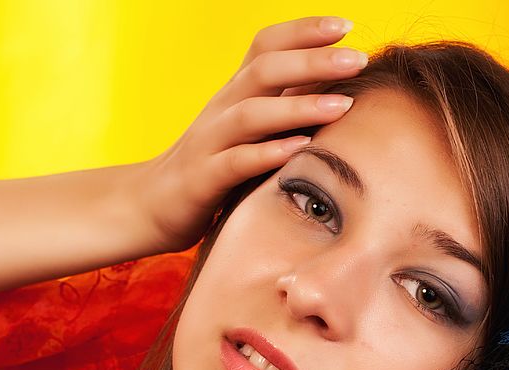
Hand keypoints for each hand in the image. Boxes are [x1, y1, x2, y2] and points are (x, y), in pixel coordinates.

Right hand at [144, 16, 367, 253]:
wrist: (149, 205)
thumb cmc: (211, 166)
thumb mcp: (246, 130)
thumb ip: (281, 105)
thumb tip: (333, 84)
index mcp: (234, 92)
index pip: (266, 44)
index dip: (303, 30)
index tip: (347, 26)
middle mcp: (221, 108)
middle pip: (265, 69)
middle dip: (313, 60)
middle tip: (359, 59)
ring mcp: (209, 142)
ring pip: (252, 114)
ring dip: (299, 107)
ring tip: (342, 106)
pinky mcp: (203, 180)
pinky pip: (236, 162)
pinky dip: (267, 154)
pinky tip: (300, 150)